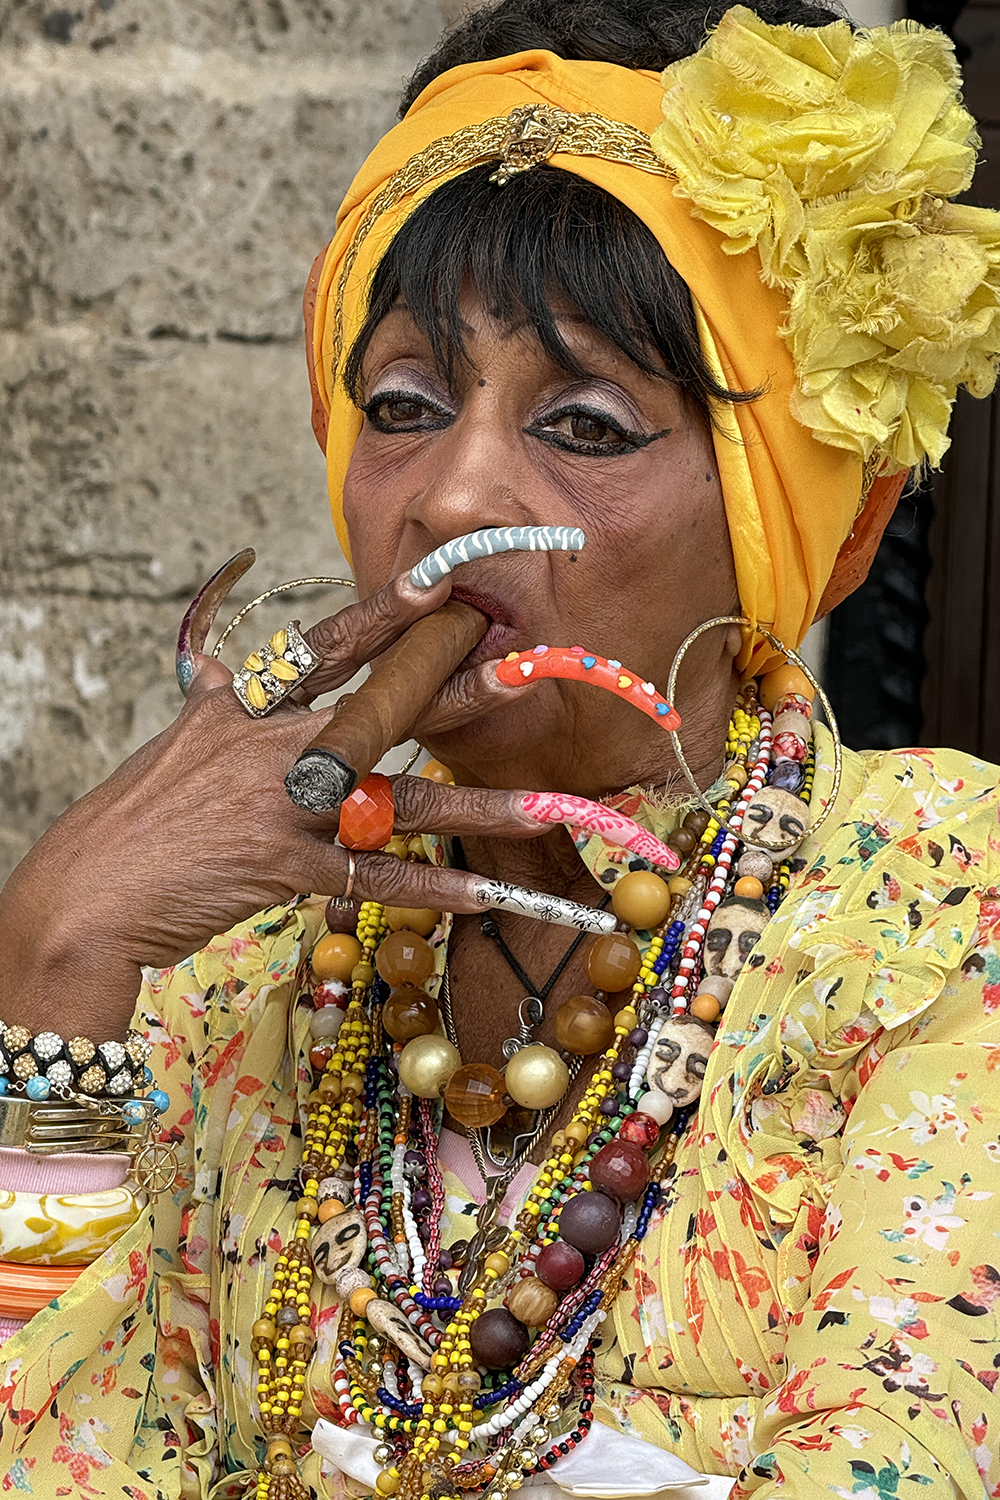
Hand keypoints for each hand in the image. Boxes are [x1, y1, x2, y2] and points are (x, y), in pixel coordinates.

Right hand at [0, 569, 563, 1038]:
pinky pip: (372, 881)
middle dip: (459, 687)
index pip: (330, 647)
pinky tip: (482, 895)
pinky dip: (428, 891)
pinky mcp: (281, 871)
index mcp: (248, 707)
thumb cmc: (134, 821)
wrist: (82, 895)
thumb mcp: (178, 743)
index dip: (389, 611)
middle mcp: (273, 747)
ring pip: (399, 803)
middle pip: (385, 709)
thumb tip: (226, 672)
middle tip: (525, 666)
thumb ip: (221, 705)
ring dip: (477, 807)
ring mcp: (281, 808)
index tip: (444, 579)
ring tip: (545, 808)